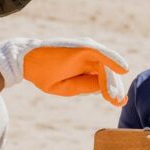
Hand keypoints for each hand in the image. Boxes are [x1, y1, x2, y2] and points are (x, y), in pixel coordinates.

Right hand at [0, 37, 128, 105]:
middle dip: (114, 89)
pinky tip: (123, 69)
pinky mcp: (83, 47)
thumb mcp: (68, 87)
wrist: (26, 62)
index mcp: (84, 65)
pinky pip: (102, 54)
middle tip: (118, 102)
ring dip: (112, 82)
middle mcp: (88, 56)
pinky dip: (114, 61)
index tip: (119, 103)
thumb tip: (105, 88)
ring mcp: (86, 50)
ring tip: (114, 97)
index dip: (113, 90)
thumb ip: (87, 86)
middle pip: (108, 73)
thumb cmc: (44, 74)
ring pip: (107, 67)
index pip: (105, 78)